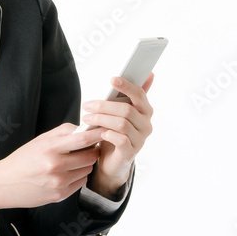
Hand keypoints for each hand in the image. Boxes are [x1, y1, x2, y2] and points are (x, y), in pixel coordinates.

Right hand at [0, 123, 103, 217]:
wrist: (5, 184)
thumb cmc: (22, 159)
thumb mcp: (39, 140)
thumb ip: (62, 132)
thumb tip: (83, 127)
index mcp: (50, 148)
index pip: (83, 139)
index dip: (98, 134)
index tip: (106, 130)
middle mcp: (55, 166)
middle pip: (90, 156)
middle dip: (93, 150)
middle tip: (90, 146)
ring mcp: (59, 183)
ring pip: (87, 170)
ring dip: (86, 163)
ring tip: (74, 160)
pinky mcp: (60, 195)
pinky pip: (80, 182)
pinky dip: (78, 176)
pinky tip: (67, 172)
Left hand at [83, 73, 154, 196]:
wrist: (112, 161)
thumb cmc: (115, 132)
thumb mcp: (120, 112)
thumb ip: (129, 95)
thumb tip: (149, 74)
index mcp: (145, 111)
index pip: (140, 95)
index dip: (126, 86)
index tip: (112, 80)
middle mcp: (146, 125)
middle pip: (127, 109)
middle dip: (104, 106)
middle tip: (87, 106)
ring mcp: (140, 140)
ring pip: (122, 123)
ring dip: (101, 119)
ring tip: (87, 119)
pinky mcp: (130, 153)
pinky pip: (120, 139)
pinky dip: (107, 134)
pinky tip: (99, 133)